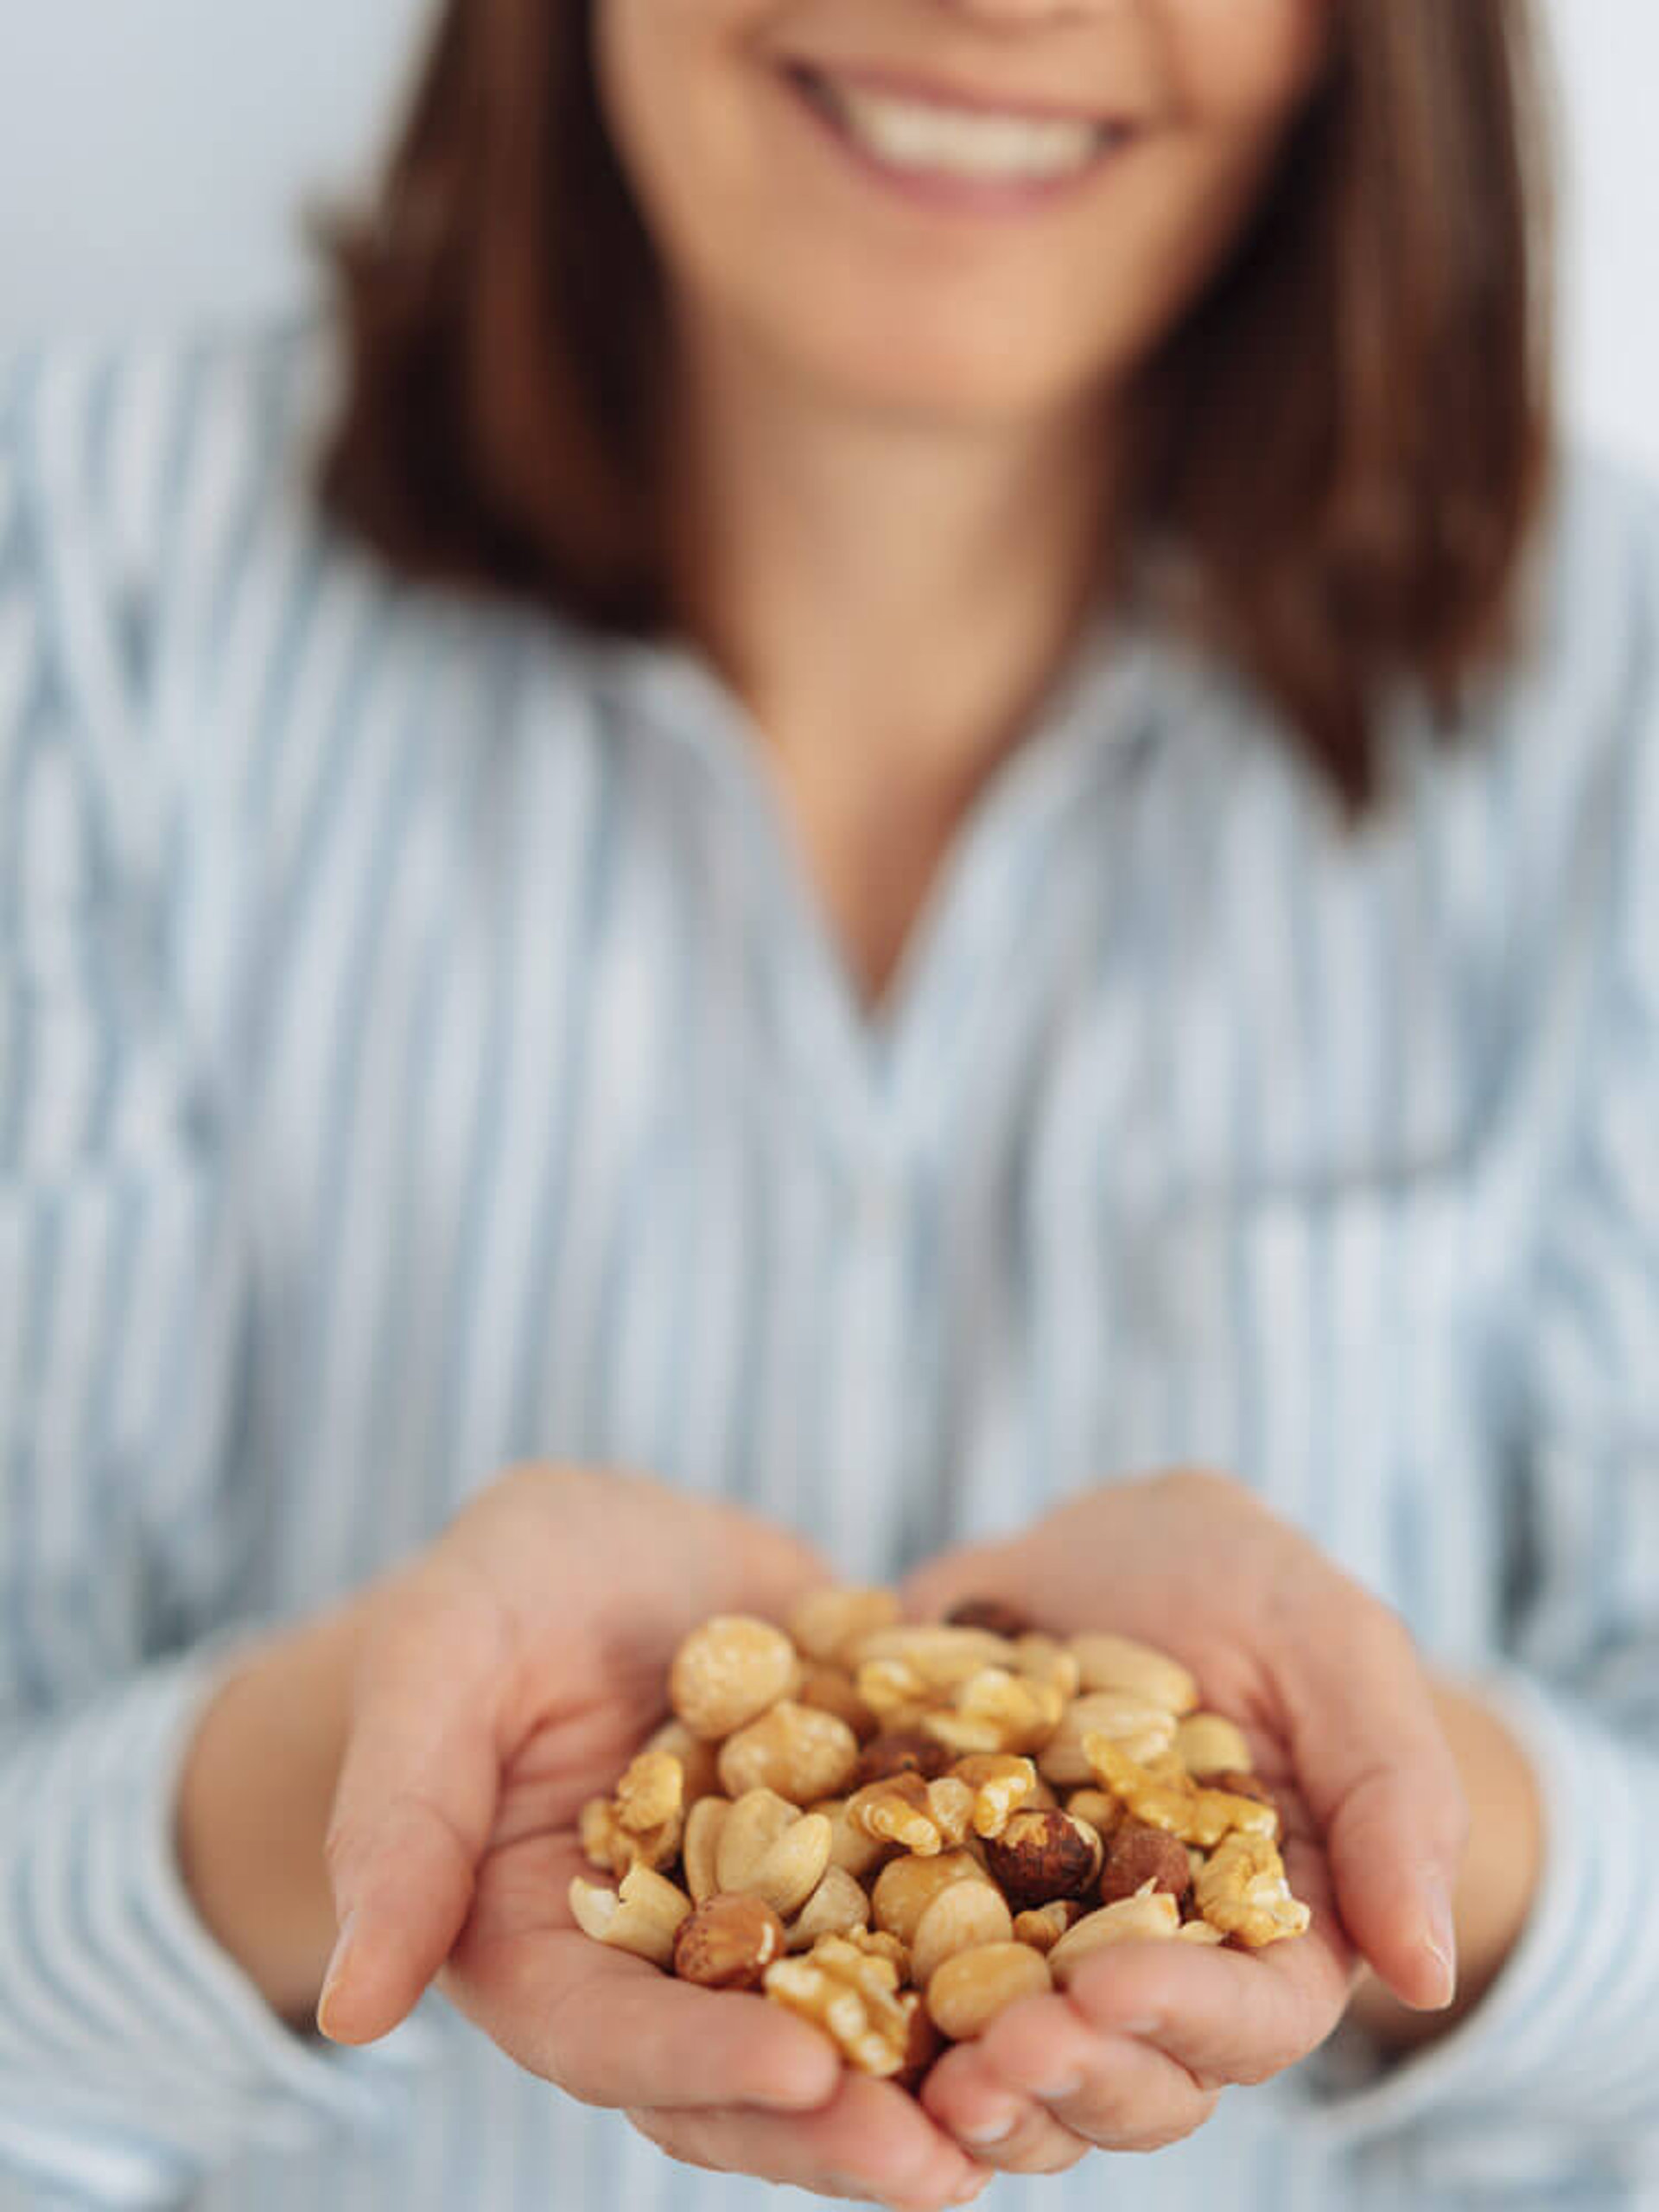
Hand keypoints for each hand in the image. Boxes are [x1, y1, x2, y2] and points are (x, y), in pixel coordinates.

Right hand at [321, 1465, 990, 2211]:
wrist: (613, 1544)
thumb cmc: (494, 1592)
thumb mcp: (438, 1663)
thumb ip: (400, 1820)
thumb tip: (350, 2005)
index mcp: (547, 1950)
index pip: (612, 2037)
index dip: (700, 2061)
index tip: (799, 2068)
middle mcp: (672, 1965)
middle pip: (751, 2073)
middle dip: (846, 2118)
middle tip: (950, 2157)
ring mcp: (780, 1919)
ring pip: (861, 2023)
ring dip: (947, 2071)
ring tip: (1046, 2093)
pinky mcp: (870, 1854)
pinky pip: (943, 1912)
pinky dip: (1012, 1943)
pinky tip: (1101, 1950)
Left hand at [897, 1469, 1467, 2174]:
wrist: (1110, 1549)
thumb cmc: (1252, 1590)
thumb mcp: (1334, 1647)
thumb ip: (1393, 1795)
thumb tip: (1430, 1970)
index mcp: (1269, 1934)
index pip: (1249, 2018)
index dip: (1182, 2018)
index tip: (1108, 1986)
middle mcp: (1148, 1970)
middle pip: (1122, 2077)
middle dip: (1059, 2076)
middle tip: (988, 2054)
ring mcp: (1029, 1952)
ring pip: (1005, 2068)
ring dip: (957, 2082)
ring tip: (899, 2066)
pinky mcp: (923, 1906)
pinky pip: (887, 1982)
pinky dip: (852, 2004)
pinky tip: (799, 2001)